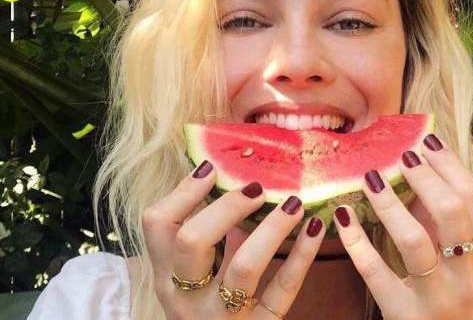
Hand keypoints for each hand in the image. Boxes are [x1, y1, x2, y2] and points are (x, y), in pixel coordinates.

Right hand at [142, 160, 325, 319]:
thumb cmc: (210, 309)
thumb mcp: (197, 277)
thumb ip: (212, 238)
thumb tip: (235, 186)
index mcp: (167, 276)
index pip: (157, 224)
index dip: (183, 191)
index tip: (212, 168)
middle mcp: (187, 296)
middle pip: (192, 241)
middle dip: (226, 207)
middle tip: (256, 188)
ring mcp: (222, 316)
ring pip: (244, 266)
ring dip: (272, 228)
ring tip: (293, 203)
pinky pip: (283, 289)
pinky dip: (303, 255)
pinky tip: (315, 228)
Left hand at [333, 134, 472, 319]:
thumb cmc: (456, 300)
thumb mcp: (467, 266)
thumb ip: (448, 226)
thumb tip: (420, 175)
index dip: (449, 165)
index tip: (427, 141)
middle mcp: (468, 275)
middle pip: (450, 212)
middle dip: (423, 176)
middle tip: (401, 154)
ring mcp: (437, 296)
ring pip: (414, 240)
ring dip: (389, 203)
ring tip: (370, 177)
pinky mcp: (403, 313)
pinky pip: (375, 271)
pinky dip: (356, 240)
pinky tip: (342, 216)